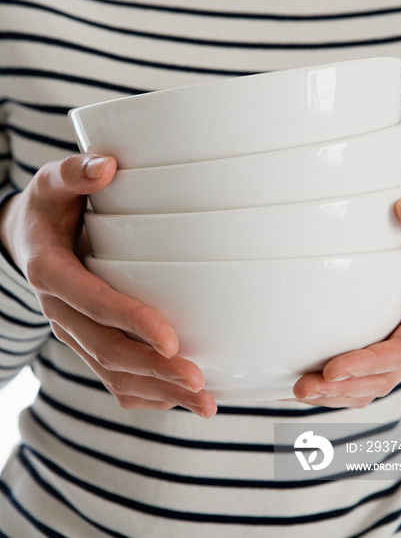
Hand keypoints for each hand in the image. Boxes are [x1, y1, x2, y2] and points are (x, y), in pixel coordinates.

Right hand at [0, 155, 216, 417]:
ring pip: (111, 373)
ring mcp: (71, 331)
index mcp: (51, 272)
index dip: (131, 322)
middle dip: (153, 369)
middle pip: (106, 350)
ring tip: (204, 403)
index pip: (93, 303)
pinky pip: (110, 378)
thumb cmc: (48, 206)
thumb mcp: (51, 181)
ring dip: (157, 391)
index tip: (172, 339)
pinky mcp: (84, 341)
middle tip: (199, 380)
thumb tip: (107, 167)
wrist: (26, 237)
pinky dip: (144, 394)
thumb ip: (75, 173)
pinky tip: (178, 401)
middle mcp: (59, 310)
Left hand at [289, 194, 400, 407]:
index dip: (367, 364)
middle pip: (382, 378)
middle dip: (343, 389)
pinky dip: (336, 384)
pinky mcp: (384, 338)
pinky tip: (303, 382)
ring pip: (371, 383)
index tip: (331, 371)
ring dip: (335, 394)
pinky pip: (362, 372)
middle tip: (301, 388)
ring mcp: (400, 341)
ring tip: (295, 391)